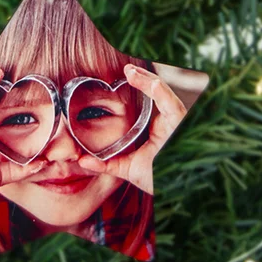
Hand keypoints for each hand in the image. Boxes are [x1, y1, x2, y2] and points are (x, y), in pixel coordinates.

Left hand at [78, 64, 186, 194]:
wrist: (172, 193)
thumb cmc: (156, 179)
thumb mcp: (128, 169)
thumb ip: (106, 164)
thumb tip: (81, 160)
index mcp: (158, 127)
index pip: (152, 100)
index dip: (142, 84)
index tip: (125, 73)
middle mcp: (168, 122)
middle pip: (159, 92)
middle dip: (144, 78)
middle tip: (127, 68)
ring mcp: (176, 124)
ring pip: (165, 94)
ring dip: (149, 81)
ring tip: (132, 72)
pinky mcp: (180, 127)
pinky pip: (173, 107)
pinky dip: (162, 94)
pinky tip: (152, 84)